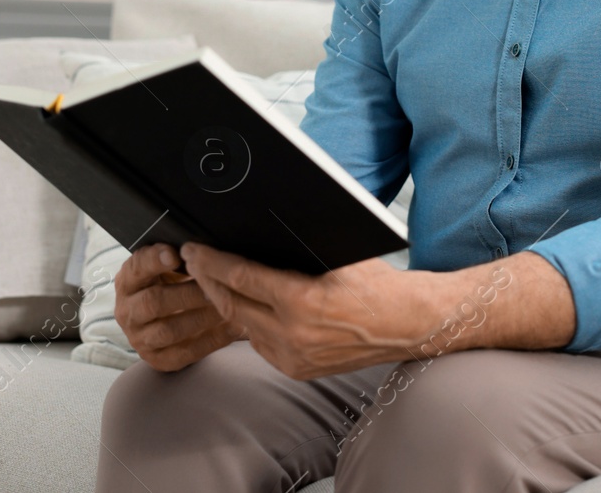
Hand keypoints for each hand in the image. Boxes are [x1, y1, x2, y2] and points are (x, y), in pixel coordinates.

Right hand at [114, 242, 245, 371]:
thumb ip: (176, 256)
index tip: (175, 254)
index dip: (154, 261)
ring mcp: (140, 339)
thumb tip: (200, 248)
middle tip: (215, 286)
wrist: (161, 321)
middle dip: (188, 293)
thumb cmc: (169, 284)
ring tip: (227, 307)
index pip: (136, 268)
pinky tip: (232, 328)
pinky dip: (211, 340)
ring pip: (169, 330)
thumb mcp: (165, 267)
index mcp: (127, 282)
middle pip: (154, 302)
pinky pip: (185, 353)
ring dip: (202, 318)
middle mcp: (127, 312)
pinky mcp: (158, 359)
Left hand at [181, 243, 435, 379]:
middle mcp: (293, 333)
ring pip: (242, 326)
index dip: (210, 261)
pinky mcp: (297, 370)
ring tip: (215, 281)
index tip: (194, 250)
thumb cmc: (378, 284)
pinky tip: (247, 307)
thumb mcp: (338, 253)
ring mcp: (294, 356)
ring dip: (225, 302)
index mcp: (302, 299)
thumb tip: (256, 229)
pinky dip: (249, 323)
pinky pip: (260, 343)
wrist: (406, 324)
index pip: (239, 276)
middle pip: (231, 304)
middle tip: (194, 262)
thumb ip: (297, 246)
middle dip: (207, 280)